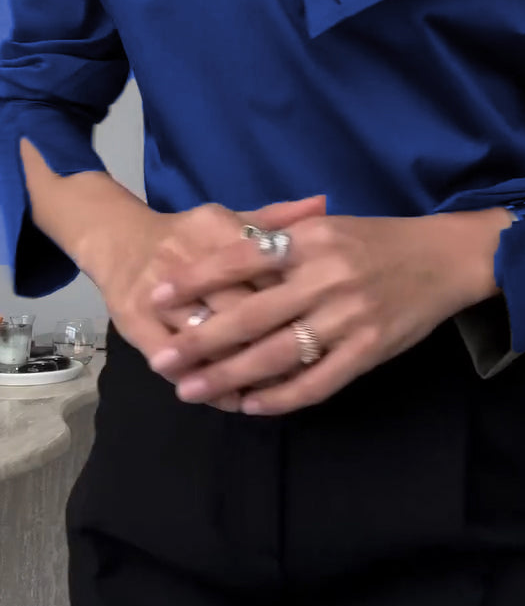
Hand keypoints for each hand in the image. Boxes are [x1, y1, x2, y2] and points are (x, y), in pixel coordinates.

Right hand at [99, 193, 327, 411]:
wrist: (119, 239)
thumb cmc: (188, 234)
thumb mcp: (229, 217)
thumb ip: (276, 219)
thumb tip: (323, 205)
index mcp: (213, 229)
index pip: (260, 266)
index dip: (292, 295)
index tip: (321, 316)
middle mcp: (185, 261)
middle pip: (236, 307)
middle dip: (271, 337)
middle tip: (306, 363)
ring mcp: (158, 297)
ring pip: (207, 341)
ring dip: (241, 369)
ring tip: (275, 387)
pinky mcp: (136, 325)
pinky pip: (176, 364)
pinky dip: (206, 385)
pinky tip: (235, 400)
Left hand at [147, 208, 513, 415]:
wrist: (446, 258)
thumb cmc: (380, 240)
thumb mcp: (329, 224)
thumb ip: (282, 235)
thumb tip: (225, 248)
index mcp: (312, 239)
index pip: (241, 258)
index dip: (197, 279)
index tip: (158, 295)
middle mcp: (327, 277)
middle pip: (250, 314)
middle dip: (200, 341)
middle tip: (162, 361)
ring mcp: (349, 317)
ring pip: (277, 354)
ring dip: (229, 376)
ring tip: (193, 391)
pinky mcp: (369, 350)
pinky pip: (318, 381)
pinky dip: (282, 397)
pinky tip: (252, 405)